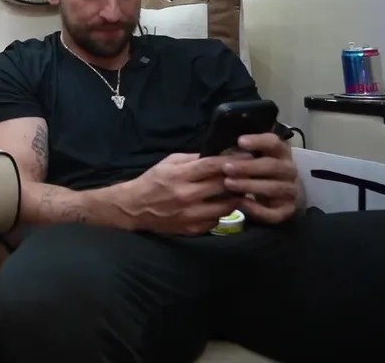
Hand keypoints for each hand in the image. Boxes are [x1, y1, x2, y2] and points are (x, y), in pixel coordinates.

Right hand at [122, 153, 241, 235]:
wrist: (134, 208)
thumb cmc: (152, 181)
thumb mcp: (168, 163)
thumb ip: (192, 159)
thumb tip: (217, 155)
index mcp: (179, 176)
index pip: (211, 166)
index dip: (232, 160)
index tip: (248, 156)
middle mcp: (187, 196)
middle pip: (223, 185)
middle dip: (239, 178)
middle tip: (250, 174)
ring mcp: (191, 215)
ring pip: (226, 206)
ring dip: (235, 197)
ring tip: (239, 191)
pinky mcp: (193, 229)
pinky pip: (217, 219)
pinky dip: (221, 211)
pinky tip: (220, 205)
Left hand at [223, 133, 301, 223]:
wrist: (279, 194)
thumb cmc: (259, 169)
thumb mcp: (253, 156)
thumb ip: (241, 152)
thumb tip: (221, 150)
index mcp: (281, 152)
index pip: (274, 142)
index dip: (259, 141)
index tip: (240, 141)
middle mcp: (289, 170)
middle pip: (273, 166)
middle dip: (248, 167)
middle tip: (226, 167)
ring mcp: (290, 191)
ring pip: (274, 188)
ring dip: (250, 185)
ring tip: (228, 183)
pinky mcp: (287, 210)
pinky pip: (275, 212)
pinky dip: (258, 209)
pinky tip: (242, 203)